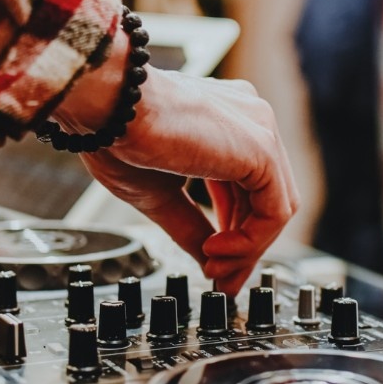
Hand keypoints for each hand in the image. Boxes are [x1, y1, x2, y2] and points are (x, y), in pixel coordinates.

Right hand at [57, 62, 298, 295]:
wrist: (105, 106)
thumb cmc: (116, 133)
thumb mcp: (158, 193)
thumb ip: (190, 226)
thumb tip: (209, 262)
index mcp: (225, 121)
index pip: (246, 186)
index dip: (235, 231)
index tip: (213, 264)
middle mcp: (249, 119)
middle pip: (266, 198)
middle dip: (245, 245)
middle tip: (221, 277)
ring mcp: (259, 129)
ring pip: (276, 206)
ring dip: (247, 248)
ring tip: (215, 269)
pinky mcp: (261, 147)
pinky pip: (275, 209)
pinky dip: (251, 240)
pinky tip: (217, 251)